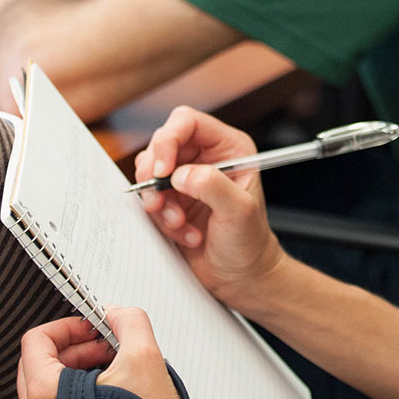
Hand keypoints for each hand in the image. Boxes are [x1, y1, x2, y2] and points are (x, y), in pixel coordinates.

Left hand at [16, 310, 196, 398]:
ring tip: (109, 372)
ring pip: (42, 392)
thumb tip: (115, 313)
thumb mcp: (144, 357)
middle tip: (103, 347)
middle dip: (72, 350)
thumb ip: (128, 322)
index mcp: (46, 397)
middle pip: (36, 365)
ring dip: (73, 373)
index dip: (65, 326)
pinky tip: (105, 397)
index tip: (88, 327)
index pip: (35, 342)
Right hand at [133, 107, 286, 308]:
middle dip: (156, 175)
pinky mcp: (171, 199)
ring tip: (180, 223)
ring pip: (150, 171)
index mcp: (228, 148)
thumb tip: (182, 174)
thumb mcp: (240, 212)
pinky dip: (159, 218)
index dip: (169, 140)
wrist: (241, 276)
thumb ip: (213, 186)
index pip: (187, 122)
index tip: (162, 171)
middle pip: (162, 143)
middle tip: (160, 202)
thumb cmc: (249, 243)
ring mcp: (185, 178)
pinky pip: (149, 197)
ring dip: (158, 202)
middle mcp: (205, 157)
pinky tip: (184, 233)